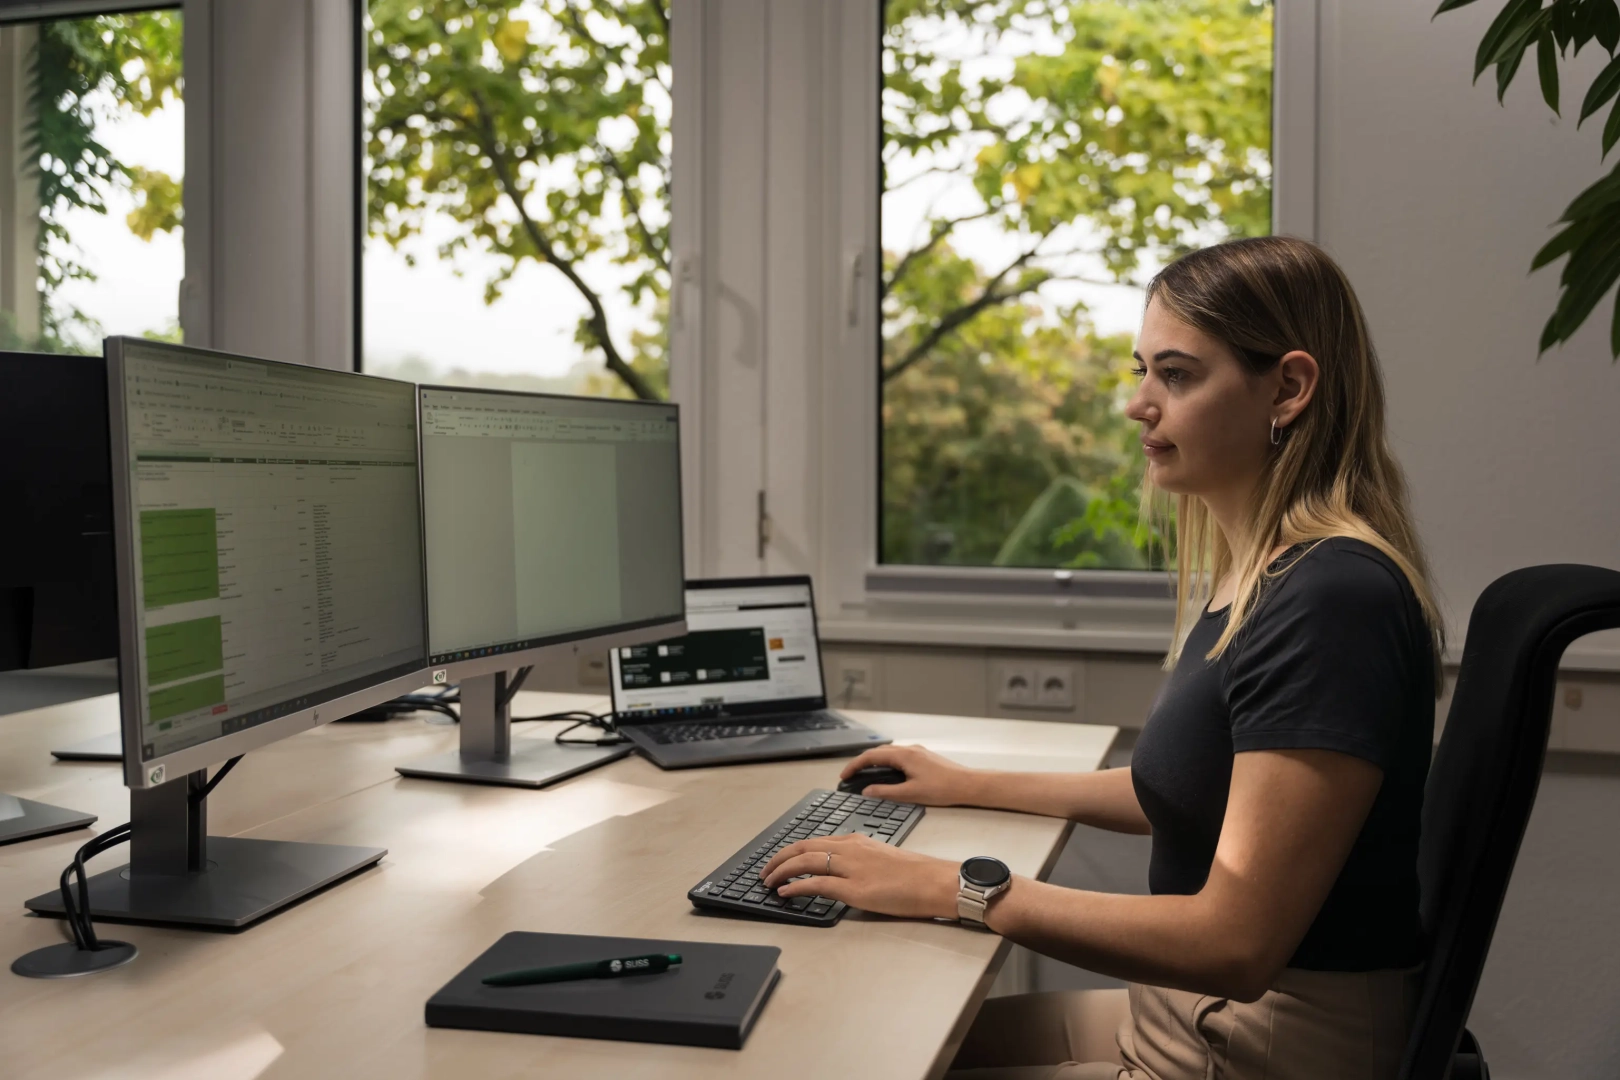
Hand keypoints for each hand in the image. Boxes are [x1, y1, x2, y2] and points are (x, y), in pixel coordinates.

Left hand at [761, 833, 959, 919]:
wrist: (935, 882)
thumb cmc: (916, 874)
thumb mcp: (883, 859)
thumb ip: (860, 861)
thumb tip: (842, 874)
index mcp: (857, 841)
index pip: (815, 841)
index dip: (792, 850)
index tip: (779, 859)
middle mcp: (850, 849)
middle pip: (803, 847)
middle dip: (779, 858)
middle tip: (765, 870)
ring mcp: (851, 867)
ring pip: (805, 862)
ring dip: (781, 871)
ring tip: (768, 881)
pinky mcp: (854, 888)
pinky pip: (816, 884)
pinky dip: (795, 887)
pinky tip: (784, 893)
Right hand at [839, 744, 980, 805]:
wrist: (968, 784)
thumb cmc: (943, 788)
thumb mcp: (910, 793)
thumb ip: (886, 792)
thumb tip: (867, 792)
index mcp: (904, 755)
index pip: (871, 757)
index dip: (854, 765)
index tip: (844, 776)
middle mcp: (909, 749)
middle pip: (878, 752)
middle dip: (861, 762)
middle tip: (851, 776)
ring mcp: (917, 752)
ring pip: (889, 753)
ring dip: (874, 762)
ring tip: (865, 775)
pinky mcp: (923, 757)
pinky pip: (898, 756)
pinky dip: (886, 763)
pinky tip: (887, 774)